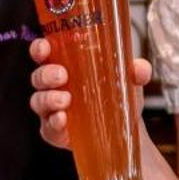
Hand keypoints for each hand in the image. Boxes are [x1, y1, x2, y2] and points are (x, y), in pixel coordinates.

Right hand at [28, 38, 149, 149]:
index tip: (44, 48)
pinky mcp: (54, 131)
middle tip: (62, 76)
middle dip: (46, 75)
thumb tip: (140, 68)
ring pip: (38, 101)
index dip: (39, 49)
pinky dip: (53, 123)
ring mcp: (51, 110)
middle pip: (38, 77)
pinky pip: (47, 127)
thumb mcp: (130, 81)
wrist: (124, 130)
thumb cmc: (118, 96)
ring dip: (48, 99)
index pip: (44, 53)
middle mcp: (54, 87)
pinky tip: (63, 120)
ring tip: (65, 100)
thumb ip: (137, 71)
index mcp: (66, 66)